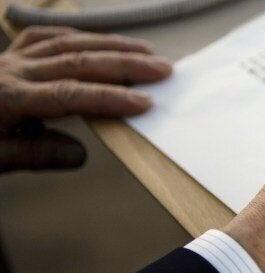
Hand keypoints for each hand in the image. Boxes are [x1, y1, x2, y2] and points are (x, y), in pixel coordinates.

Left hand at [0, 26, 171, 172]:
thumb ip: (37, 155)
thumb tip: (80, 154)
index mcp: (8, 98)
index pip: (71, 94)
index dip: (112, 98)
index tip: (146, 102)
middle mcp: (13, 72)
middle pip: (79, 62)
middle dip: (126, 65)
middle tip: (161, 69)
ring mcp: (11, 59)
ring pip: (68, 43)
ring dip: (111, 46)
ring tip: (144, 50)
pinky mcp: (9, 55)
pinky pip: (46, 36)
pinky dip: (77, 36)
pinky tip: (97, 40)